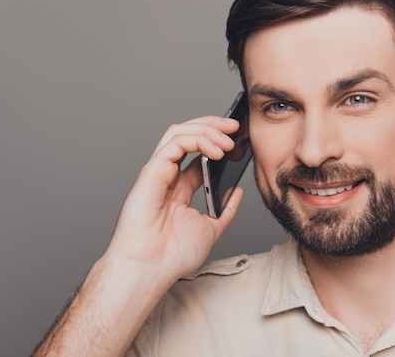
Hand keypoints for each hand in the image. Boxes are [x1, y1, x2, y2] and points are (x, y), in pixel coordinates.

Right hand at [106, 115, 243, 280]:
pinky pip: (174, 142)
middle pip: (189, 136)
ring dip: (207, 129)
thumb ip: (225, 209)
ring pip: (179, 132)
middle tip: (236, 127)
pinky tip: (215, 150)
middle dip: (213, 126)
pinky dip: (197, 140)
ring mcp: (159, 172)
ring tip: (229, 138)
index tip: (242, 140)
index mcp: (180, 188)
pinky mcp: (152, 171)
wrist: (153, 268)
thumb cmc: (173, 254)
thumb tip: (237, 191)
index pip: (198, 153)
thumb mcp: (212, 228)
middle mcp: (168, 176)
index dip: (219, 141)